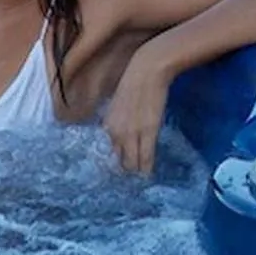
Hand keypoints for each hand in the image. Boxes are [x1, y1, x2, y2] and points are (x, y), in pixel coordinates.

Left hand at [104, 47, 173, 175]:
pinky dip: (146, 167)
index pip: (107, 153)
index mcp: (107, 126)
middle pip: (118, 161)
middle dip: (123, 173)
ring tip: (138, 182)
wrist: (147, 71)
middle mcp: (115, 133)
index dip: (112, 165)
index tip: (115, 175)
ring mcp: (131, 133)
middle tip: (128, 183)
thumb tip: (116, 132)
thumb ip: (116, 122)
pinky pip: (146, 155)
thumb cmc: (133, 84)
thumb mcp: (116, 106)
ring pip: (131, 161)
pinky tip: (147, 176)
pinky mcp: (148, 131)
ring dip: (135, 173)